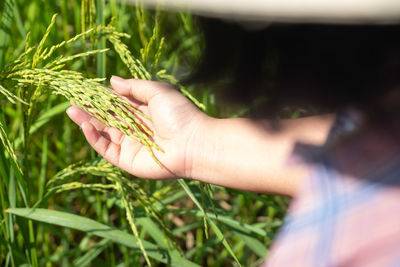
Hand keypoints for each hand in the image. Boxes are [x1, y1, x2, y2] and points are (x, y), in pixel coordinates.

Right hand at [66, 76, 206, 178]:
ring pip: (104, 133)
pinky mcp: (128, 161)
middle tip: (72, 100)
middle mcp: (136, 128)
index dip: (102, 96)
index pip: (118, 103)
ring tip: (71, 110)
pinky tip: (85, 126)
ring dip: (87, 122)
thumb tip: (113, 81)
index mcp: (144, 112)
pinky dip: (95, 139)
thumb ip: (135, 87)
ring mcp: (131, 145)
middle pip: (108, 118)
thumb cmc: (180, 114)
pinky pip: (107, 149)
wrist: (193, 143)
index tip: (85, 88)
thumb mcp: (157, 92)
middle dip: (90, 109)